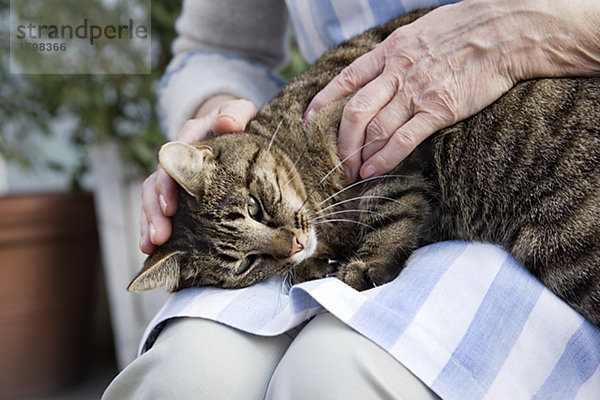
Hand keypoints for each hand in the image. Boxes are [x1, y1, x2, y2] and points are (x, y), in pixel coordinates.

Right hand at [140, 95, 256, 253]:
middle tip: (159, 236)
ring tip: (150, 246)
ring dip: (149, 223)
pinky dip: (153, 228)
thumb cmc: (236, 119)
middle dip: (154, 211)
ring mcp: (174, 177)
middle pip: (155, 185)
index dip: (168, 184)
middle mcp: (175, 159)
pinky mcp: (178, 193)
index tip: (171, 207)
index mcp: (189, 139)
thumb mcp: (239, 111)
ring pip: (152, 200)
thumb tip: (228, 122)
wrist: (230, 124)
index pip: (171, 161)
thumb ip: (234, 113)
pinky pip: (160, 211)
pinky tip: (152, 249)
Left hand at [305, 0, 599, 181]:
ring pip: (375, 130)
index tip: (308, 119)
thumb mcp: (422, 31)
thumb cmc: (468, 28)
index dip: (324, 101)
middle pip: (354, 112)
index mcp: (391, 50)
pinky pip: (403, 140)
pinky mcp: (438, 110)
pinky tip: (373, 172)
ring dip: (359, 156)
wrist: (507, 31)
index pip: (347, 79)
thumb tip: (384, 71)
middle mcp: (397, 72)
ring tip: (352, 173)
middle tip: (337, 162)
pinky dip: (384, 159)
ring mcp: (417, 92)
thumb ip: (399, 53)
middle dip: (341, 142)